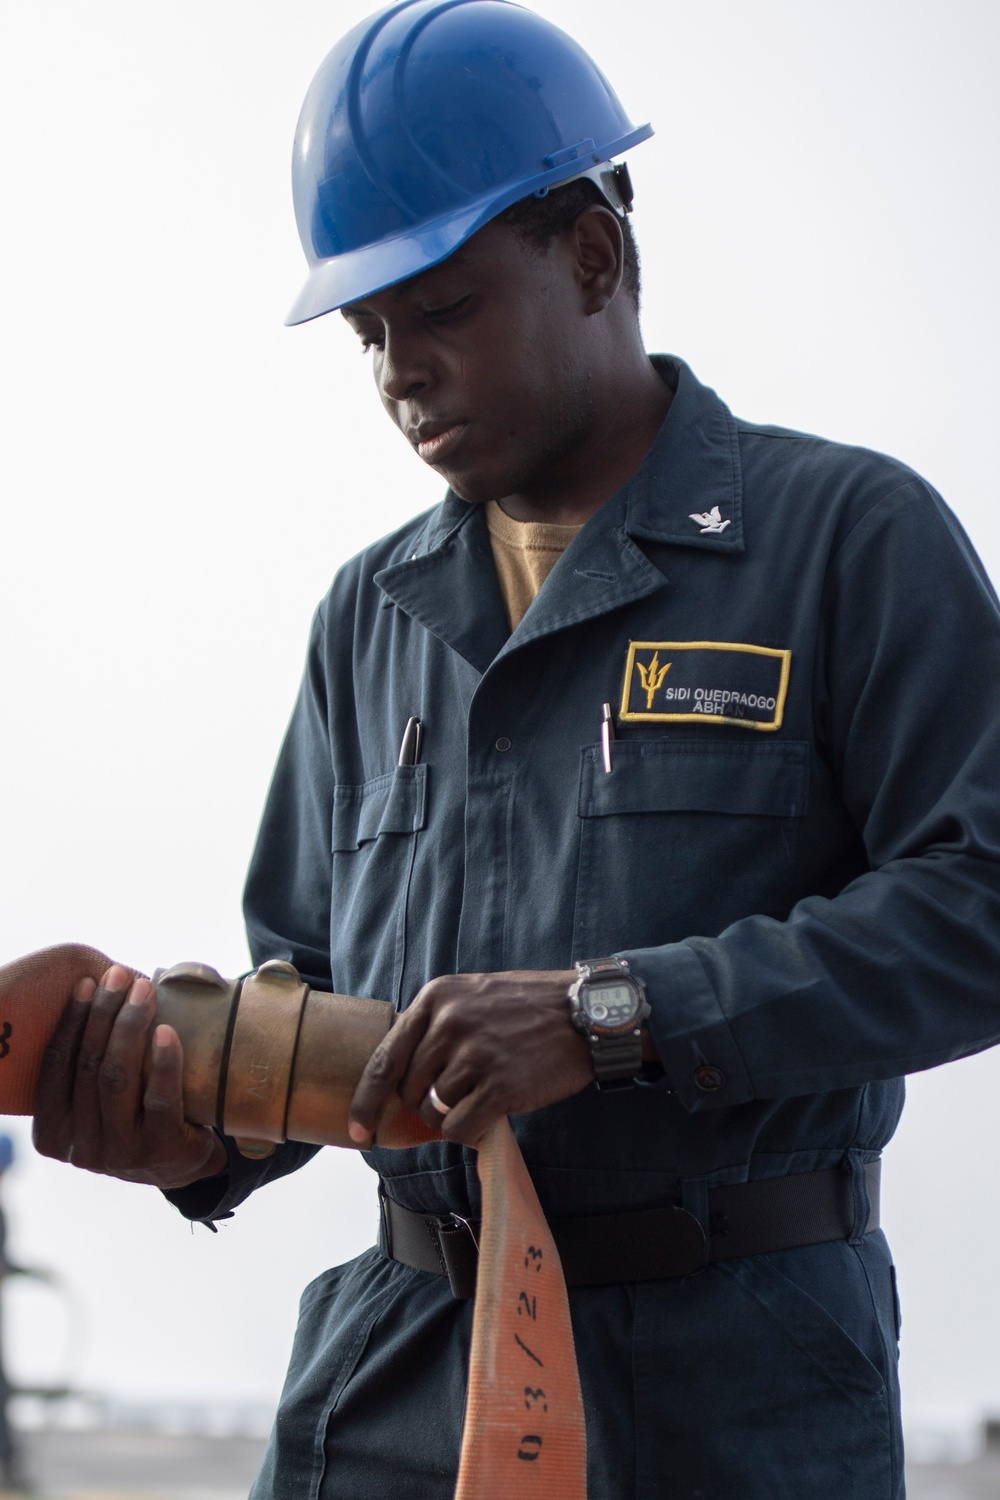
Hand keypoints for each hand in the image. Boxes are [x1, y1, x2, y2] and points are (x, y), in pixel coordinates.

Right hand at [32, 965, 227, 1190]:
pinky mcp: (158, 1151)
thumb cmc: (136, 1115)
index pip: (53, 1068)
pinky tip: (167, 1032)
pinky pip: (159, 1100)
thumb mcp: (99, 1101)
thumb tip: (103, 986)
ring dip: (130, 1027)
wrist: (183, 1163)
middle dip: (103, 1013)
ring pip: (117, 1079)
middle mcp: (79, 1147)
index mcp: (54, 1131)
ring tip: (144, 991)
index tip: (86, 982)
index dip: (69, 1021)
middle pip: (87, 1067)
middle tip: (120, 975)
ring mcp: (118, 1153)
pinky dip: (163, 1062)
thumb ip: (90, 1064)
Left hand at [348, 969, 593, 1147]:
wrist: (584, 1012)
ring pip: (434, 1112)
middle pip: (410, 1091)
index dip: (365, 1101)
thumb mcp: (472, 995)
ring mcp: (475, 1055)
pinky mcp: (500, 1086)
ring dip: (452, 1115)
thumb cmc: (526, 1008)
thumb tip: (398, 1075)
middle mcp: (450, 1024)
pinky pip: (460, 1129)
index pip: (384, 1060)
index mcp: (436, 999)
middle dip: (427, 1103)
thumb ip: (434, 1025)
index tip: (357, 1129)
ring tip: (483, 1094)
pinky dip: (469, 1131)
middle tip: (462, 1092)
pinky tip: (489, 1114)